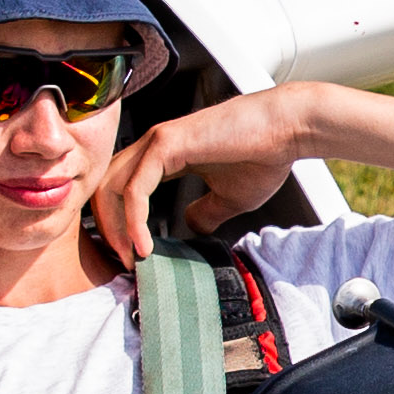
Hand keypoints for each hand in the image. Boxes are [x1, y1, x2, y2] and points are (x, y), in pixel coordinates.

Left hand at [93, 84, 317, 262]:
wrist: (286, 130)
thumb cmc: (264, 156)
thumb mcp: (229, 197)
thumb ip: (206, 212)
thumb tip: (191, 226)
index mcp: (165, 155)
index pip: (123, 189)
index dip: (120, 224)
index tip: (133, 256)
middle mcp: (154, 145)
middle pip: (107, 188)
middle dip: (108, 229)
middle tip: (123, 262)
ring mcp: (157, 141)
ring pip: (112, 188)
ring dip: (115, 229)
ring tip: (130, 259)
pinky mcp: (166, 144)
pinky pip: (136, 189)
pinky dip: (133, 221)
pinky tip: (144, 245)